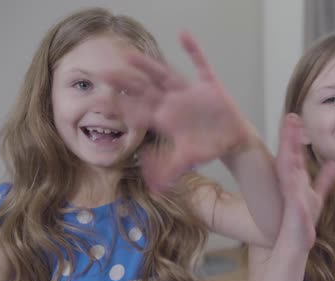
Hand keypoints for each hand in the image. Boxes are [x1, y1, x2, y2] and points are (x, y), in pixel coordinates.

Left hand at [116, 32, 251, 190]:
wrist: (231, 139)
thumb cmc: (206, 146)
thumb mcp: (186, 160)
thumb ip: (169, 172)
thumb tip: (154, 190)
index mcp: (165, 119)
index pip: (140, 111)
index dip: (123, 106)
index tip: (102, 100)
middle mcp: (173, 102)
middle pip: (145, 88)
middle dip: (126, 81)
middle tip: (103, 71)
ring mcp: (189, 92)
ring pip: (166, 75)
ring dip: (149, 65)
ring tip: (130, 54)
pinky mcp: (208, 86)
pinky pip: (201, 65)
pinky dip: (194, 51)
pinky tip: (184, 35)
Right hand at [276, 113, 334, 251]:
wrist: (295, 243)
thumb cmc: (303, 222)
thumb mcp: (318, 195)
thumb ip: (326, 179)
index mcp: (295, 179)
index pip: (294, 153)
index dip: (294, 136)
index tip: (295, 118)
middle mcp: (289, 182)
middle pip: (289, 154)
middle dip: (289, 135)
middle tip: (291, 116)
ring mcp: (289, 191)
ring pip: (287, 163)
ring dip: (288, 146)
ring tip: (289, 129)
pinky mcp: (292, 203)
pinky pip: (290, 183)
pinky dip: (289, 170)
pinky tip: (290, 157)